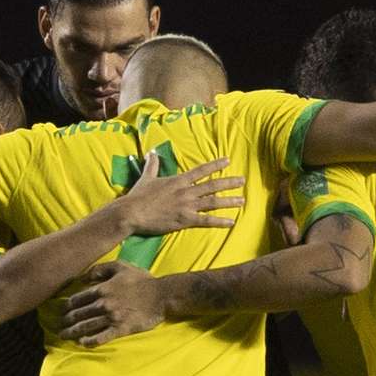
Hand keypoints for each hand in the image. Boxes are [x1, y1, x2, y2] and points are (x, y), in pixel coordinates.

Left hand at [58, 262, 164, 345]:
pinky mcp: (121, 329)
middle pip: (78, 314)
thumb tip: (84, 277)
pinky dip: (90, 341)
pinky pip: (101, 337)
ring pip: (86, 326)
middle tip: (59, 326)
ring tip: (64, 336)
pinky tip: (82, 343)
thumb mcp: (121, 266)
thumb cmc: (142, 280)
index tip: (62, 311)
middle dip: (66, 321)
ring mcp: (112, 318)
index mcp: (102, 289)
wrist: (161, 295)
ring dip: (72, 332)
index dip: (67, 306)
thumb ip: (100, 269)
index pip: (77, 299)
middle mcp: (103, 304)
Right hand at [117, 151, 243, 237]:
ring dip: (229, 201)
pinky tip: (231, 222)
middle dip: (229, 182)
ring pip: (213, 201)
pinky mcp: (185, 220)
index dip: (216, 165)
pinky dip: (220, 221)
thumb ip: (152, 165)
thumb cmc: (138, 196)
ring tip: (242, 200)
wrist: (132, 212)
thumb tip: (151, 152)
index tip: (227, 160)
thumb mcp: (146, 177)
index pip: (201, 170)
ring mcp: (187, 206)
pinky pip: (206, 220)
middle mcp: (186, 191)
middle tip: (243, 180)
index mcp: (178, 180)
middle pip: (212, 185)